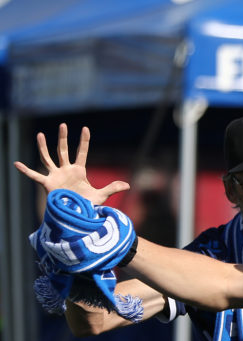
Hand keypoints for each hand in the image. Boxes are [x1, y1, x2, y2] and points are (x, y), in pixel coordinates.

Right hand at [14, 124, 128, 204]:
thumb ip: (112, 188)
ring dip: (43, 147)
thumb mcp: (101, 196)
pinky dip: (25, 170)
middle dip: (63, 138)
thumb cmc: (87, 205)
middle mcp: (66, 170)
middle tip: (63, 124)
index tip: (85, 128)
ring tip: (40, 135)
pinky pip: (34, 175)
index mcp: (79, 171)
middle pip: (63, 150)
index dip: (84, 141)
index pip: (82, 152)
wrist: (75, 215)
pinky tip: (16, 163)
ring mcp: (56, 175)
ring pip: (48, 158)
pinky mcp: (47, 184)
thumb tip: (128, 184)